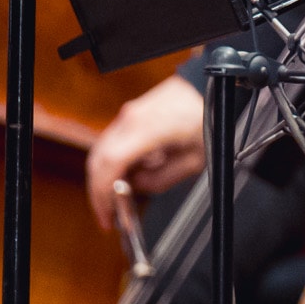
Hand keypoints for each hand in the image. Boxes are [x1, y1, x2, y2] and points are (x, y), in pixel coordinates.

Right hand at [87, 76, 206, 229]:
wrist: (206, 88)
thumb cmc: (206, 118)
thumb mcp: (195, 160)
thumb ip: (162, 180)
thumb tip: (136, 188)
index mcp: (148, 129)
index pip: (110, 164)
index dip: (103, 193)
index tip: (107, 214)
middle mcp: (131, 120)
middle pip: (98, 161)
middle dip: (99, 192)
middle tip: (108, 215)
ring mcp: (127, 115)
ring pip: (100, 153)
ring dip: (103, 178)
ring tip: (117, 199)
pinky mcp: (128, 116)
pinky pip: (110, 144)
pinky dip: (110, 164)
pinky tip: (124, 177)